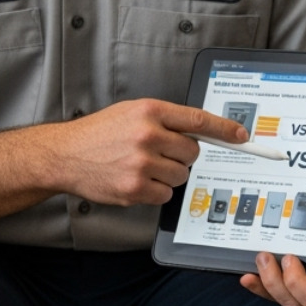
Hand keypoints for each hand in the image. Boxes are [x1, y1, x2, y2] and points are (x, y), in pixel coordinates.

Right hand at [45, 99, 245, 205]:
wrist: (64, 155)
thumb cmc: (97, 134)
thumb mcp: (129, 113)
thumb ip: (163, 119)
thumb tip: (201, 132)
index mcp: (148, 111)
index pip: (198, 119)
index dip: (224, 130)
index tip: (241, 137)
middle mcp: (147, 134)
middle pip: (192, 152)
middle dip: (180, 156)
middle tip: (157, 153)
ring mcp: (141, 163)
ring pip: (181, 175)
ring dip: (167, 175)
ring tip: (141, 166)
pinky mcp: (135, 188)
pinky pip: (165, 194)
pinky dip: (155, 191)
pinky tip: (134, 180)